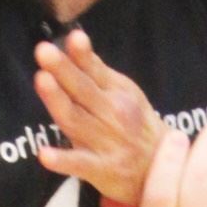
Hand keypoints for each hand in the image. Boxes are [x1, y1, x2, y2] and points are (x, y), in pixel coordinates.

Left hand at [33, 28, 166, 203]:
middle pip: (83, 91)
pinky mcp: (100, 170)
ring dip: (58, 101)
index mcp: (119, 93)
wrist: (165, 169)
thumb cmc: (137, 127)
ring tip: (41, 80)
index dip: (82, 55)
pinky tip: (44, 154)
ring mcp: (107, 143)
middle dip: (64, 71)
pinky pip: (79, 164)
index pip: (94, 71)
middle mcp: (114, 114)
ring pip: (76, 120)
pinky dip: (63, 160)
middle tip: (44, 51)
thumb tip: (73, 41)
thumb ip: (97, 71)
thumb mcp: (126, 94)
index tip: (72, 37)